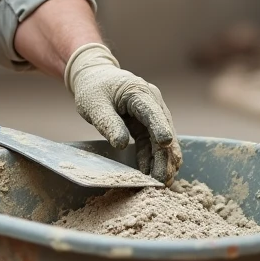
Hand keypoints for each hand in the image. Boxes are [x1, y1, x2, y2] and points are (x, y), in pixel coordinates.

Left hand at [65, 43, 181, 184]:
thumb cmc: (93, 88)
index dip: (161, 127)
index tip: (166, 144)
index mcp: (139, 92)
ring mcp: (151, 113)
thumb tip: (122, 144)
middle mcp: (152, 101)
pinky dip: (152, 157)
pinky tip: (149, 173)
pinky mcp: (146, 123)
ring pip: (162, 139)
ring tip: (160, 182)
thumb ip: (108, 123)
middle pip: (164, 129)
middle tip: (162, 179)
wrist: (94, 78)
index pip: (153, 112)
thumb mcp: (95, 105)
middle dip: (165, 155)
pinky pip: (152, 142)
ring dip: (162, 160)